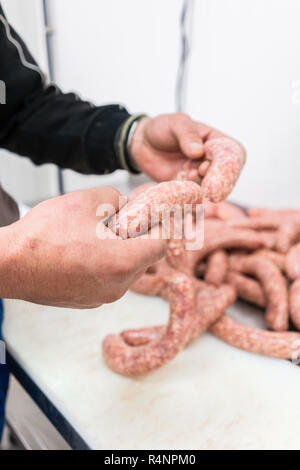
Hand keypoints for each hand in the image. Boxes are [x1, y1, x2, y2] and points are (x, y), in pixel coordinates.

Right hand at [1, 187, 165, 307]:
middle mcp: (118, 285)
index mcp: (123, 262)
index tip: (151, 218)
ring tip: (97, 236)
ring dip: (121, 252)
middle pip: (145, 259)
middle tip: (123, 222)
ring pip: (127, 270)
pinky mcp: (88, 301)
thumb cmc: (44, 235)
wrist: (9, 264)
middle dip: (138, 238)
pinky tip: (84, 251)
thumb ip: (116, 199)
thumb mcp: (86, 201)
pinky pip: (109, 280)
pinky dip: (105, 265)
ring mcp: (102, 297)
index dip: (159, 227)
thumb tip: (126, 204)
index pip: (162, 245)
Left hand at [130, 113, 244, 186]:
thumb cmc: (162, 129)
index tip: (212, 170)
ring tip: (186, 175)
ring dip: (201, 187)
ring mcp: (200, 176)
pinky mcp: (187, 188)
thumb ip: (187, 134)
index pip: (234, 154)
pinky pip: (193, 197)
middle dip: (218, 182)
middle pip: (226, 175)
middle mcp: (212, 160)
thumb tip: (199, 151)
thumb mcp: (175, 123)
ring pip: (210, 189)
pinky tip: (180, 188)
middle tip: (208, 188)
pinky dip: (189, 196)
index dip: (229, 165)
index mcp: (216, 141)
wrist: (142, 143)